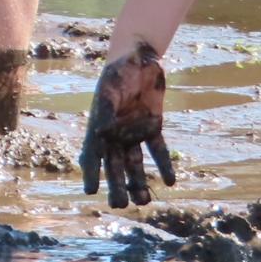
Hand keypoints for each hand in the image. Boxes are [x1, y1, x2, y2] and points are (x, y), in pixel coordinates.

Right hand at [81, 42, 175, 207]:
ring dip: (139, 181)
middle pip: (115, 164)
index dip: (90, 172)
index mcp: (99, 124)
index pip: (92, 153)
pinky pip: (158, 150)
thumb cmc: (119, 70)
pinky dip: (164, 164)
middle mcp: (115, 132)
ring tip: (144, 201)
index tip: (90, 191)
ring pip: (136, 163)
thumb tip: (101, 131)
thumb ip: (106, 108)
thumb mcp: (110, 88)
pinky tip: (170, 181)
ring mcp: (133, 131)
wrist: (140, 56)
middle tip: (118, 205)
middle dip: (116, 184)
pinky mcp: (153, 127)